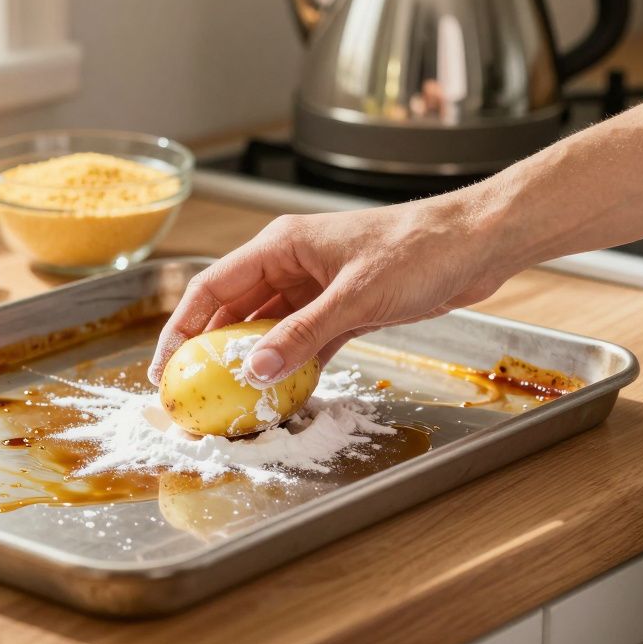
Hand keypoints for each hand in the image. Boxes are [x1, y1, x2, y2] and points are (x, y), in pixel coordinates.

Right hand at [148, 191, 518, 386]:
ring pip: (269, 330)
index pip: (212, 288)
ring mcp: (317, 288)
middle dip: (211, 352)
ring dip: (253, 363)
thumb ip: (304, 334)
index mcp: (281, 246)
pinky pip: (305, 342)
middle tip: (194, 393)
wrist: (477, 243)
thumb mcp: (356, 296)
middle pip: (234, 311)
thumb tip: (256, 370)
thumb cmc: (419, 249)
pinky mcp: (344, 309)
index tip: (165, 366)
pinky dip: (293, 366)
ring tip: (233, 401)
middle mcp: (291, 265)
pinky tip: (282, 394)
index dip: (181, 328)